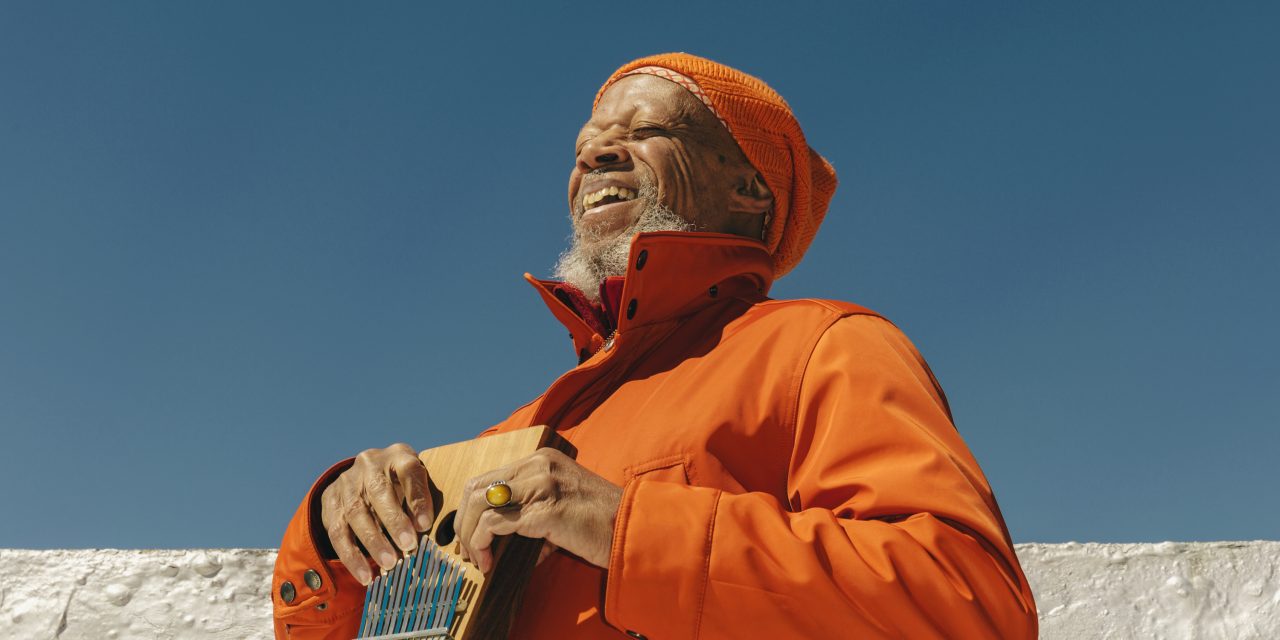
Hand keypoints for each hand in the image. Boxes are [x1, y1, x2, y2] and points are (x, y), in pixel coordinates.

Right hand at [320, 443, 434, 584]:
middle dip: (394, 521)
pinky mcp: (330, 502)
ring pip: (356, 513)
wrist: (363, 474)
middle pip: (380, 491)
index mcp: (397, 455)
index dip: (418, 497)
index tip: (426, 524)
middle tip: (409, 546)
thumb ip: (421, 502)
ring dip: (373, 542)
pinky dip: (352, 557)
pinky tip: (365, 576)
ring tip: (389, 564)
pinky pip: (338, 532)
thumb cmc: (401, 484)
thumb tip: (424, 533)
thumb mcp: (415, 484)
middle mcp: (369, 464)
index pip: (409, 471)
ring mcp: (347, 482)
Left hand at [455, 447, 621, 573]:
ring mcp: (542, 484)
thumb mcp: (561, 507)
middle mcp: (539, 465)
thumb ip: (530, 515)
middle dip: (463, 522)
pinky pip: (495, 524)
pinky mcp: (545, 509)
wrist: (634, 530)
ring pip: (481, 502)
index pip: (488, 477)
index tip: (469, 536)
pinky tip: (490, 562)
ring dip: (470, 536)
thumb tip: (500, 541)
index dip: (470, 509)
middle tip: (467, 551)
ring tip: (478, 559)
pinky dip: (483, 544)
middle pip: (477, 486)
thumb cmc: (601, 524)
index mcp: (542, 460)